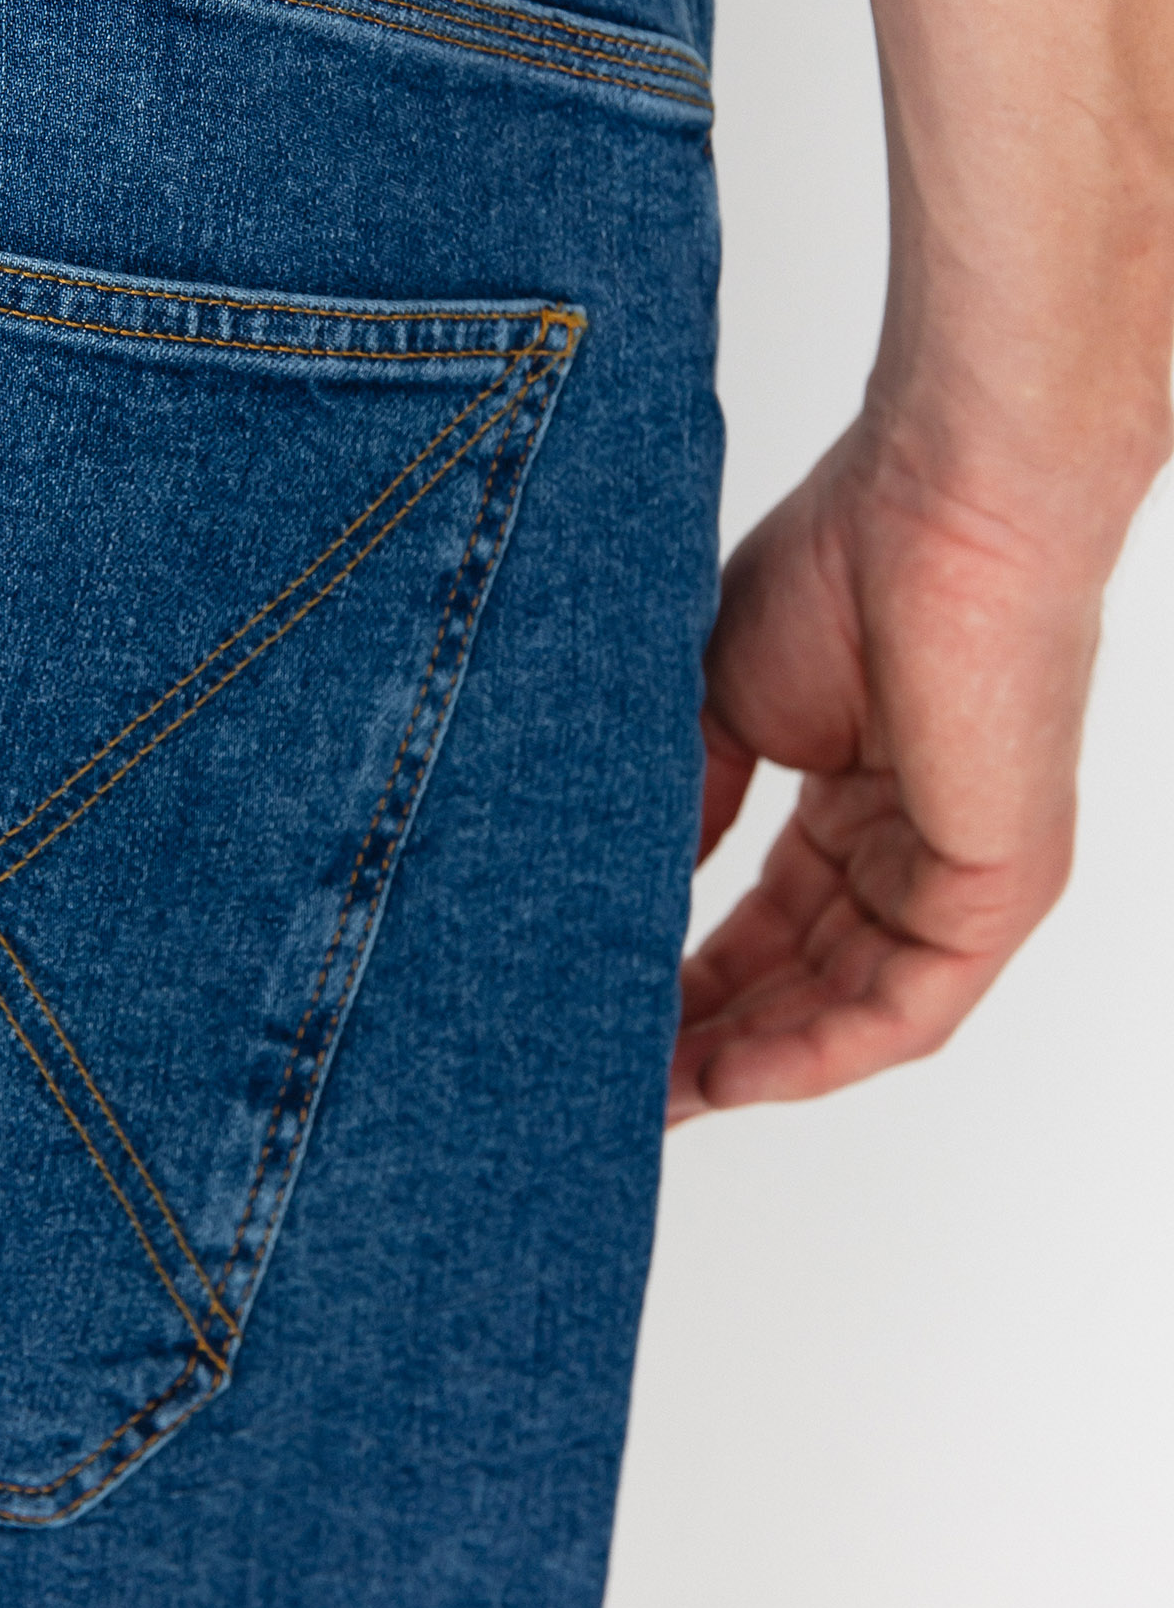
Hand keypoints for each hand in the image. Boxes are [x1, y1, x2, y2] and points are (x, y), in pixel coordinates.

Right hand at [668, 416, 1118, 1124]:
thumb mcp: (719, 706)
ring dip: (752, 1063)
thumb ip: (685, 806)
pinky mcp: (1001, 890)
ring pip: (851, 1010)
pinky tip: (734, 1072)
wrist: (938, 509)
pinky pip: (908, 1009)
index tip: (607, 1023)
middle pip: (804, 983)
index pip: (768, 926)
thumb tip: (622, 895)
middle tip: (615, 1088)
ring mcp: (960, 875)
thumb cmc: (841, 565)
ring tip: (656, 1098)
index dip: (687, 983)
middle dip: (709, 1041)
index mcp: (854, 799)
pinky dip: (819, 1052)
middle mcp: (911, 849)